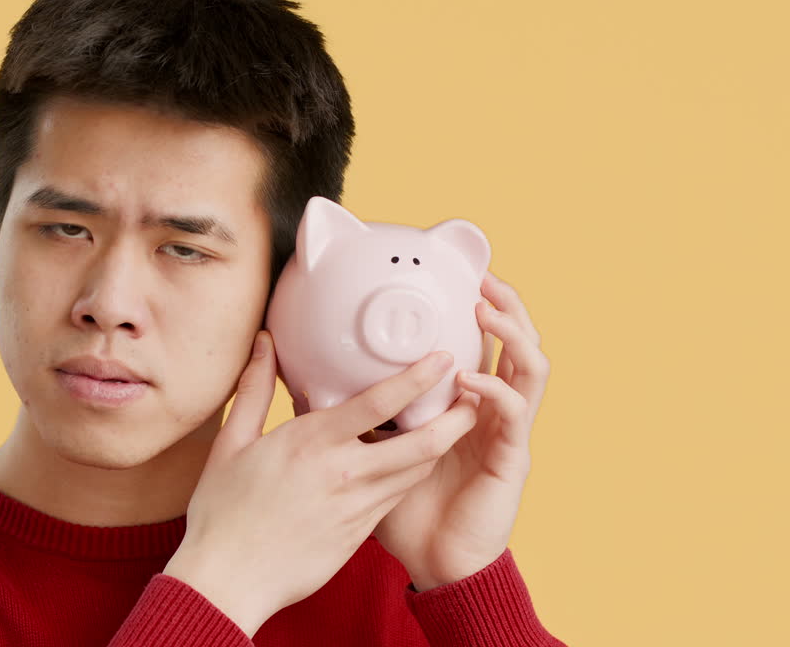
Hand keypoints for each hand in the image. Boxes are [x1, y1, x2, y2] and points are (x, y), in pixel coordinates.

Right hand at [163, 331, 477, 636]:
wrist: (228, 581)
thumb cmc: (221, 511)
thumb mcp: (231, 443)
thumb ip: (255, 389)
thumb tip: (266, 343)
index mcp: (311, 444)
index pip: (379, 403)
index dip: (418, 378)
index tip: (443, 357)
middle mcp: (343, 474)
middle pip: (421, 444)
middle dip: (456, 418)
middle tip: (473, 394)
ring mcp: (355, 509)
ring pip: (415, 473)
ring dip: (440, 447)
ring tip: (453, 423)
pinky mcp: (358, 536)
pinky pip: (395, 498)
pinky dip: (410, 475)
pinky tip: (411, 462)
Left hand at [370, 271, 551, 590]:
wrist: (436, 563)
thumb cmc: (406, 508)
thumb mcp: (374, 447)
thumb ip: (354, 411)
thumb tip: (304, 382)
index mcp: (465, 404)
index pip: (479, 344)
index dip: (475, 309)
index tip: (456, 272)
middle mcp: (493, 410)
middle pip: (515, 344)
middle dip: (506, 306)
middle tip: (482, 275)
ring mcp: (507, 433)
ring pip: (530, 369)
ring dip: (512, 335)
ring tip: (485, 310)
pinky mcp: (512, 459)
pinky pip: (516, 414)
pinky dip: (496, 390)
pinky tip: (472, 378)